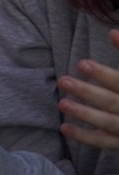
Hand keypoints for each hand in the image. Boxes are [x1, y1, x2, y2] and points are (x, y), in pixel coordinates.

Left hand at [59, 28, 118, 148]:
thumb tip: (112, 32)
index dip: (103, 74)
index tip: (81, 63)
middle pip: (112, 102)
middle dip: (88, 92)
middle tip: (63, 81)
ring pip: (108, 123)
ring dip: (84, 114)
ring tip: (62, 103)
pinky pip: (104, 142)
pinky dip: (84, 137)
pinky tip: (64, 127)